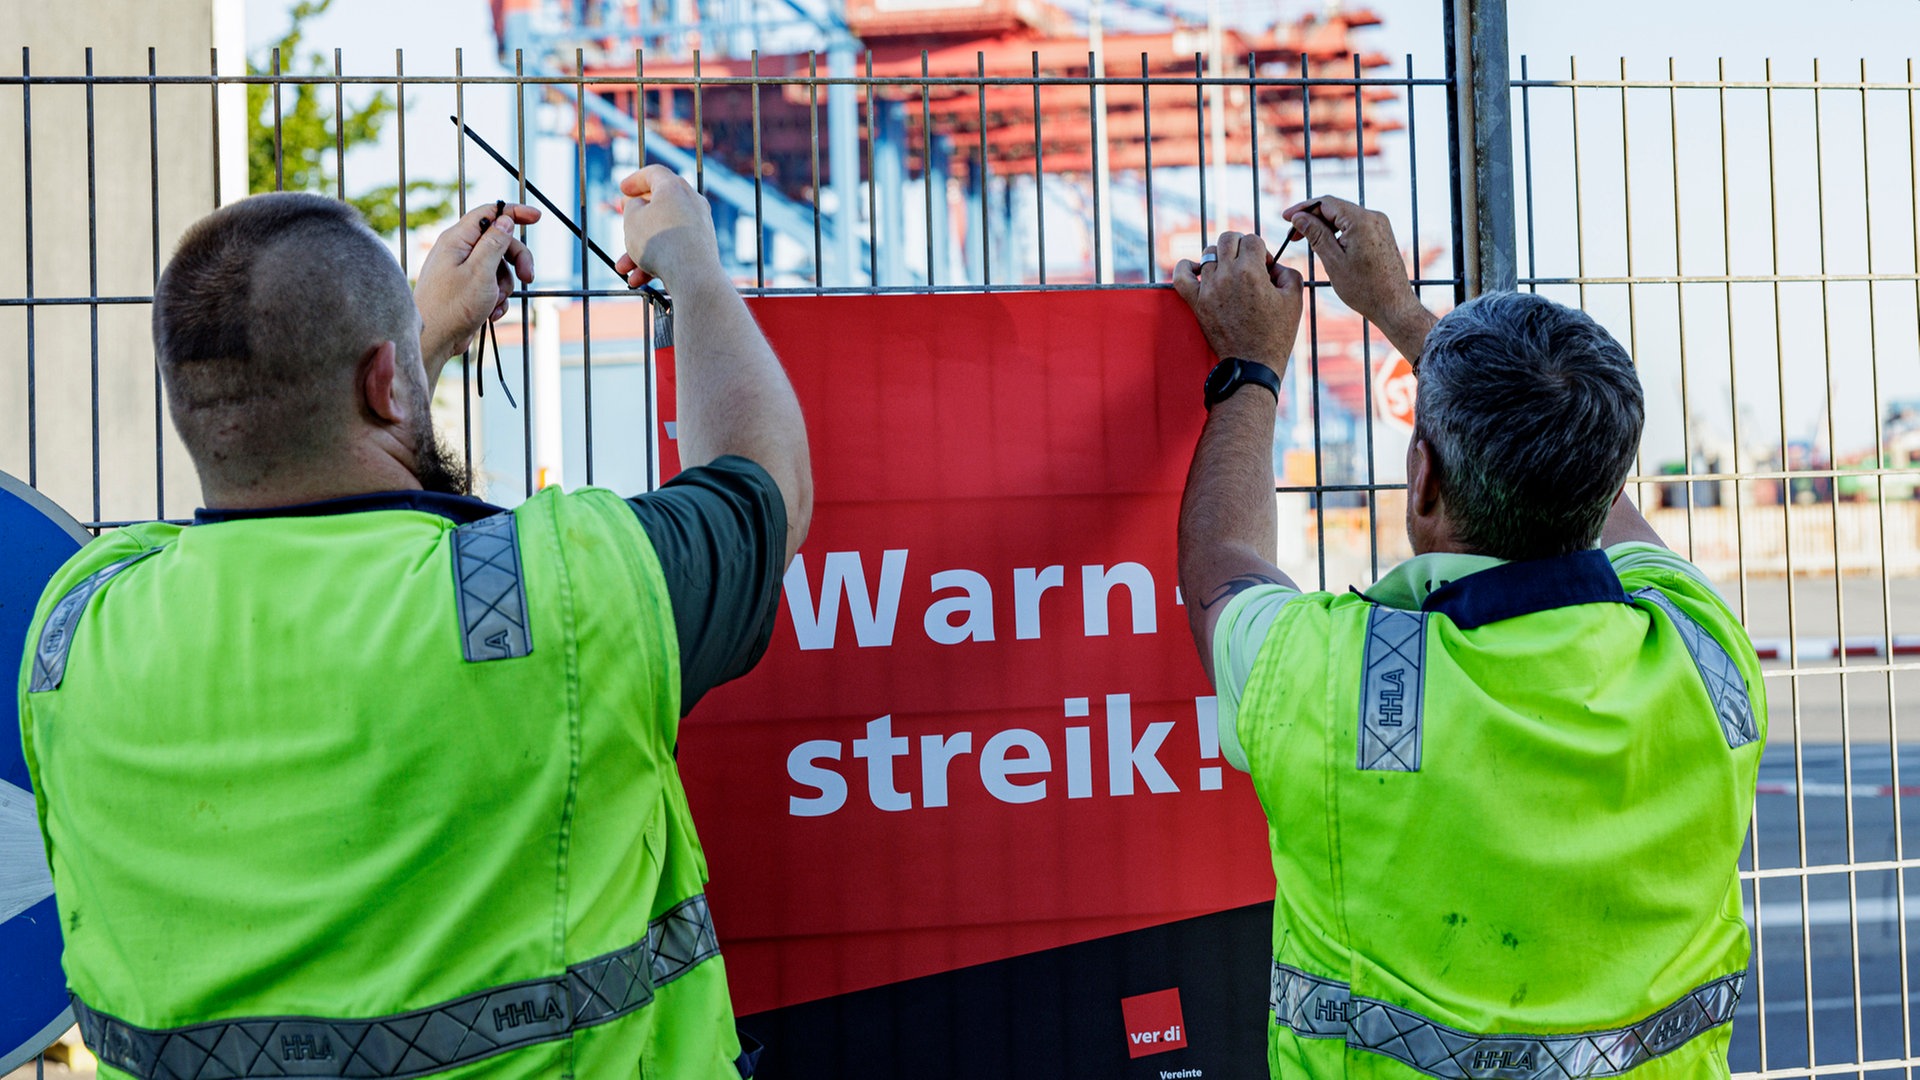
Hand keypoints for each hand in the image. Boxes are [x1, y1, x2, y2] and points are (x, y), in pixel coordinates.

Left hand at [415, 202, 539, 363]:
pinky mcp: (466, 288)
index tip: (537, 217)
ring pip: (499, 267)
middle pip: (500, 242)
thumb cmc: (451, 307)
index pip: (490, 213)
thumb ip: (494, 243)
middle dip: (517, 259)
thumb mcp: (480, 272)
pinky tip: (491, 313)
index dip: (514, 212)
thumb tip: (505, 219)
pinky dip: (497, 299)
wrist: (433, 340)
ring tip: (496, 303)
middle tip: (529, 276)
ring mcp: (462, 270)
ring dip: (505, 285)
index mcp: (457, 240)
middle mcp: (459, 250)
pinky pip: (492, 285)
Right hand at [615, 165, 721, 291]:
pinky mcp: (703, 249)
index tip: (622, 189)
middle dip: (636, 221)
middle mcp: (692, 202)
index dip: (635, 180)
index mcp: (674, 188)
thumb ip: (632, 207)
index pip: (654, 174)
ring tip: (623, 268)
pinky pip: (675, 250)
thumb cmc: (660, 242)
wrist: (694, 275)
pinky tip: (638, 279)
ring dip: (640, 251)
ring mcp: (700, 226)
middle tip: (624, 222)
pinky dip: (656, 262)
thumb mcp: (632, 219)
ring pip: (663, 234)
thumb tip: (639, 205)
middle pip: (659, 206)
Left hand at [1173, 231, 1303, 372]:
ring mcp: (1208, 289)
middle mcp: (1226, 276)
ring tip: (1231, 272)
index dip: (1262, 250)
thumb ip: (1287, 271)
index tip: (1266, 268)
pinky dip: (1186, 267)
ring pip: (1208, 253)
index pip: (1252, 239)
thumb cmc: (1276, 334)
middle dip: (1241, 246)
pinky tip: (1198, 270)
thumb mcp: (1294, 298)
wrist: (1253, 364)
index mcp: (1251, 272)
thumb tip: (1272, 265)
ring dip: (1222, 257)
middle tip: (1249, 264)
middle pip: (1228, 239)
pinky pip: (1180, 275)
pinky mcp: (1196, 303)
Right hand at [1280, 195, 1425, 339]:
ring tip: (1306, 240)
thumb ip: (1315, 234)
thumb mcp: (1333, 261)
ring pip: (1344, 216)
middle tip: (1292, 234)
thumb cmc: (1364, 289)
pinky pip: (1354, 225)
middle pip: (1335, 207)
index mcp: (1361, 220)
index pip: (1325, 203)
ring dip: (1323, 225)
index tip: (1285, 218)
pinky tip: (1326, 244)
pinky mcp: (1381, 234)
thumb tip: (1299, 217)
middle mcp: (1373, 216)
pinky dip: (1337, 231)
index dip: (1303, 208)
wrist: (1394, 305)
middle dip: (1311, 217)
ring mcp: (1379, 224)